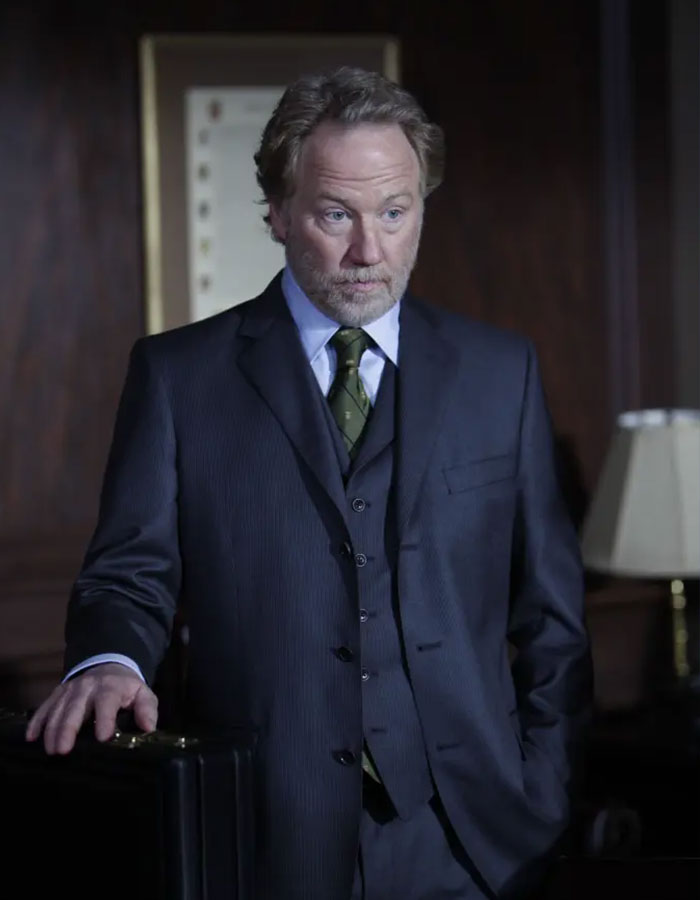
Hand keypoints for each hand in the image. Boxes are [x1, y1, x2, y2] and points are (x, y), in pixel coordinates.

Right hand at [25, 663, 157, 754]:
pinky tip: (31, 737)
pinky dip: (37, 721)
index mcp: (111, 687)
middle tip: (63, 750)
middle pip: (76, 707)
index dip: (105, 718)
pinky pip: (44, 707)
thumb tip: (149, 728)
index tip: (103, 737)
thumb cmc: (126, 688)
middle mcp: (87, 686)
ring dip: (52, 729)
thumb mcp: (143, 694)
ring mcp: (70, 689)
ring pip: (58, 709)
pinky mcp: (57, 693)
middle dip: (68, 728)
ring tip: (50, 750)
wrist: (109, 666)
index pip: (107, 701)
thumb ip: (147, 710)